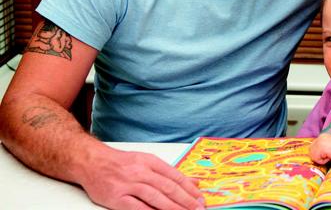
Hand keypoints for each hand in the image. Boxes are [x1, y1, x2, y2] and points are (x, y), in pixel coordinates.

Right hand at [79, 146, 203, 209]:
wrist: (92, 162)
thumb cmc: (121, 163)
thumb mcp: (147, 161)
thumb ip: (169, 172)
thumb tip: (193, 181)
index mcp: (151, 162)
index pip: (176, 177)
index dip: (190, 189)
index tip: (201, 198)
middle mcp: (141, 172)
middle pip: (169, 188)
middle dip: (186, 200)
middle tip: (198, 209)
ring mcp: (129, 185)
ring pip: (156, 198)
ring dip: (173, 208)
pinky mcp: (117, 197)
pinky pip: (137, 208)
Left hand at [309, 134, 330, 166]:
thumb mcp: (330, 148)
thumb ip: (322, 148)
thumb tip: (312, 154)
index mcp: (323, 135)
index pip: (312, 147)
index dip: (318, 155)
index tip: (328, 155)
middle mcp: (321, 136)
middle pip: (310, 151)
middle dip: (319, 157)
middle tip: (330, 156)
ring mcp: (321, 141)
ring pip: (312, 156)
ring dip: (321, 160)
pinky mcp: (322, 147)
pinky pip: (317, 159)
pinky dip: (324, 162)